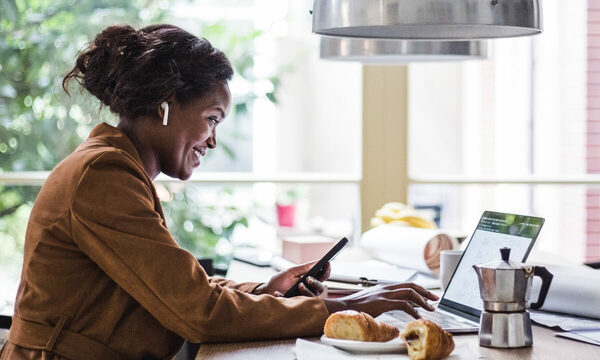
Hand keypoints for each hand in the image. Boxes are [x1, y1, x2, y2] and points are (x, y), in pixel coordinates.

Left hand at [254, 261, 330, 296]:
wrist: (268, 291)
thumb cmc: (280, 280)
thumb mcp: (291, 271)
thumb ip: (305, 268)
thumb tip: (318, 261)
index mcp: (310, 280)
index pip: (323, 276)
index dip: (326, 270)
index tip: (327, 263)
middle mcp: (309, 290)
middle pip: (320, 288)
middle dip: (316, 283)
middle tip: (309, 279)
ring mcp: (304, 298)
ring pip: (312, 297)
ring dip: (306, 291)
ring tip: (299, 285)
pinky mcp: (295, 305)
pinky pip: (296, 303)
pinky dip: (284, 296)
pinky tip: (277, 292)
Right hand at [323, 283, 438, 318]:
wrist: (343, 307)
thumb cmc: (355, 307)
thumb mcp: (371, 301)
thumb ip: (382, 300)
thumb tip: (391, 305)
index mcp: (384, 287)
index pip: (406, 285)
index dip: (419, 289)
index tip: (428, 295)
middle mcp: (386, 287)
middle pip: (411, 286)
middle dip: (425, 292)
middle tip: (435, 299)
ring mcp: (384, 294)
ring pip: (409, 293)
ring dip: (422, 301)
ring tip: (430, 308)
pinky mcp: (383, 302)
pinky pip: (403, 304)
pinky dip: (413, 310)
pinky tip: (417, 316)